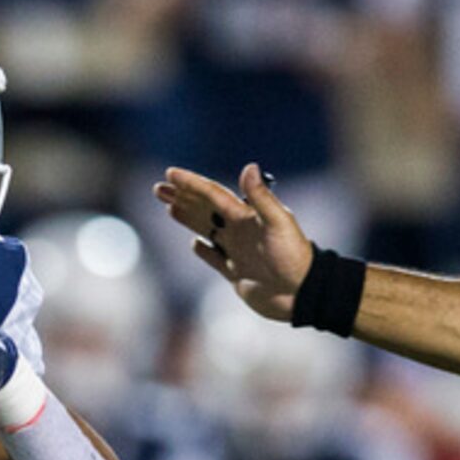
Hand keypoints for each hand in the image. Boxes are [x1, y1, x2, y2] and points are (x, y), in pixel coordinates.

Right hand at [153, 163, 315, 320]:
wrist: (301, 293)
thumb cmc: (293, 256)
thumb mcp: (278, 223)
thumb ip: (261, 197)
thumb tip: (248, 167)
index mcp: (246, 216)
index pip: (213, 194)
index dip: (191, 183)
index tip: (171, 173)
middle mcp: (239, 230)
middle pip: (204, 209)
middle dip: (181, 197)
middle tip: (158, 188)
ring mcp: (236, 251)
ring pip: (205, 229)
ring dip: (187, 217)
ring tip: (168, 206)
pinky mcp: (235, 273)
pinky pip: (214, 258)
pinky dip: (203, 250)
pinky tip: (194, 243)